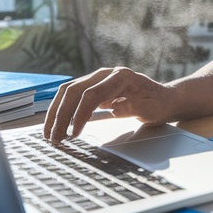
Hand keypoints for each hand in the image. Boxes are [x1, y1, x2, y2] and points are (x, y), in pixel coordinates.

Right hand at [43, 67, 173, 140]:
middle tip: (55, 138)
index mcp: (121, 77)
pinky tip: (56, 125)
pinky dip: (61, 110)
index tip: (73, 132)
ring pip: (68, 91)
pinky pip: (71, 96)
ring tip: (49, 134)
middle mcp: (106, 74)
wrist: (163, 97)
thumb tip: (114, 108)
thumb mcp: (151, 109)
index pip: (92, 94)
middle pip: (74, 90)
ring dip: (56, 112)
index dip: (80, 114)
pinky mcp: (92, 87)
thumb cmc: (158, 104)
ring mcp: (97, 79)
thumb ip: (134, 107)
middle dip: (61, 115)